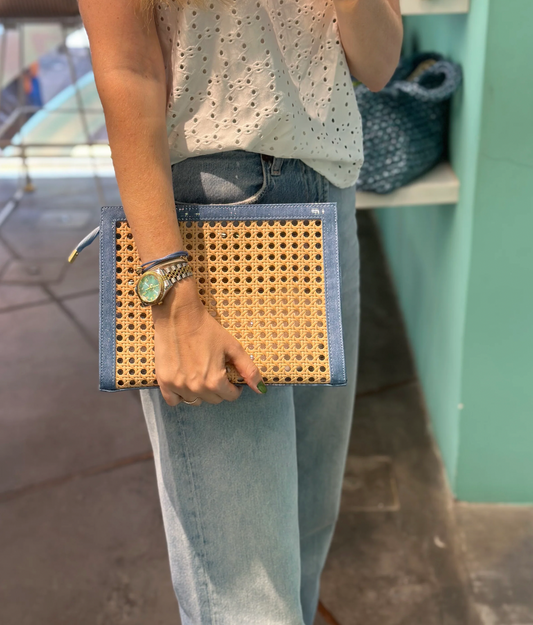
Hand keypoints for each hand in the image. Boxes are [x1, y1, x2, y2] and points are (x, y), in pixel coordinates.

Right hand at [151, 278, 266, 406]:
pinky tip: (184, 382)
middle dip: (218, 389)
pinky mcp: (163, 380)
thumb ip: (248, 370)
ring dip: (199, 392)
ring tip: (199, 374)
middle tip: (215, 371)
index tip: (230, 377)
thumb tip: (261, 390)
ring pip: (194, 400)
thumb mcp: (232, 347)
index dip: (233, 387)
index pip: (230, 397)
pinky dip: (180, 395)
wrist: (178, 314)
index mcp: (214, 381)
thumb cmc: (207, 328)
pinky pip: (173, 400)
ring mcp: (177, 385)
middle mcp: (195, 387)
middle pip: (213, 400)